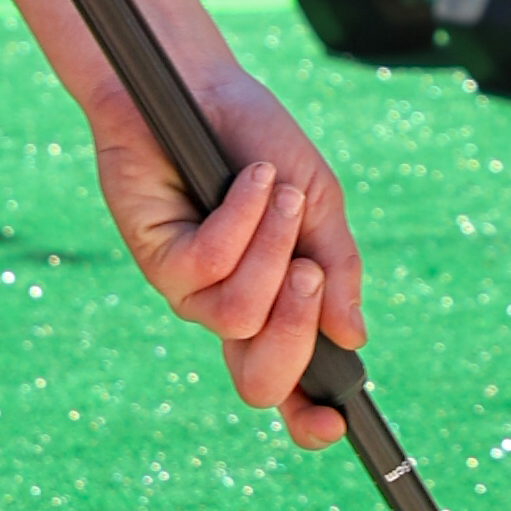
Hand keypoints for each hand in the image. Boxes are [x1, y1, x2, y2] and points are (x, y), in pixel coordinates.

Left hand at [87, 59, 361, 447]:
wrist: (203, 86)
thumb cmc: (260, 143)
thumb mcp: (320, 204)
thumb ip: (339, 268)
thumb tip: (354, 337)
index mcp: (275, 307)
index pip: (290, 385)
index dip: (308, 421)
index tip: (336, 425)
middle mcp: (229, 311)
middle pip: (260, 381)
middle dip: (296, 330)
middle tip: (309, 268)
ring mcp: (190, 290)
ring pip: (241, 314)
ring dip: (272, 244)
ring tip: (278, 188)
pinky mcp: (157, 258)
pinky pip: (210, 264)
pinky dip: (242, 216)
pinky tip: (250, 177)